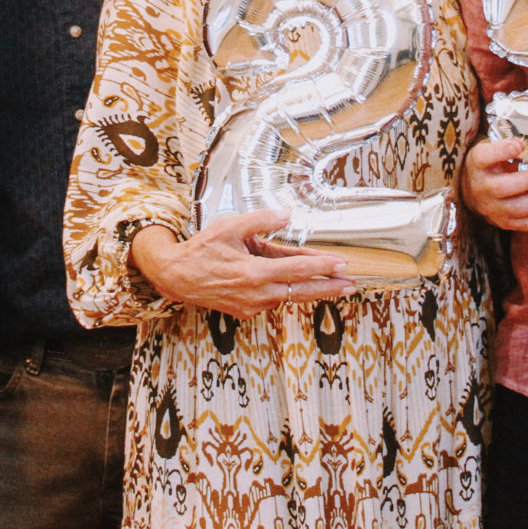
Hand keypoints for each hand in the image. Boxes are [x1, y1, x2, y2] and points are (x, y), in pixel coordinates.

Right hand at [128, 211, 352, 317]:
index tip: (342, 264)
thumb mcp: (230, 226)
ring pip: (289, 297)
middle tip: (351, 284)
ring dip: (310, 290)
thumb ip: (260, 220)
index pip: (298, 269)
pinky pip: (273, 301)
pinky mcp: (246, 312)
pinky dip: (286, 292)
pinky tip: (296, 285)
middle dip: (329, 288)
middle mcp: (256, 293)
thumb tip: (287, 215)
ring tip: (333, 285)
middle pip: (301, 291)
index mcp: (254, 272)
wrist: (177, 277)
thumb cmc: (202, 250)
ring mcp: (252, 306)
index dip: (323, 266)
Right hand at [460, 136, 527, 230]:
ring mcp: (491, 208)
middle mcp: (481, 188)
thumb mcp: (492, 148)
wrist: (473, 190)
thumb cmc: (489, 164)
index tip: (520, 144)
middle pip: (502, 187)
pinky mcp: (502, 222)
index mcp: (477, 164)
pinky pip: (523, 224)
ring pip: (517, 208)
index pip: (483, 157)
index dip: (501, 151)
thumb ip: (510, 145)